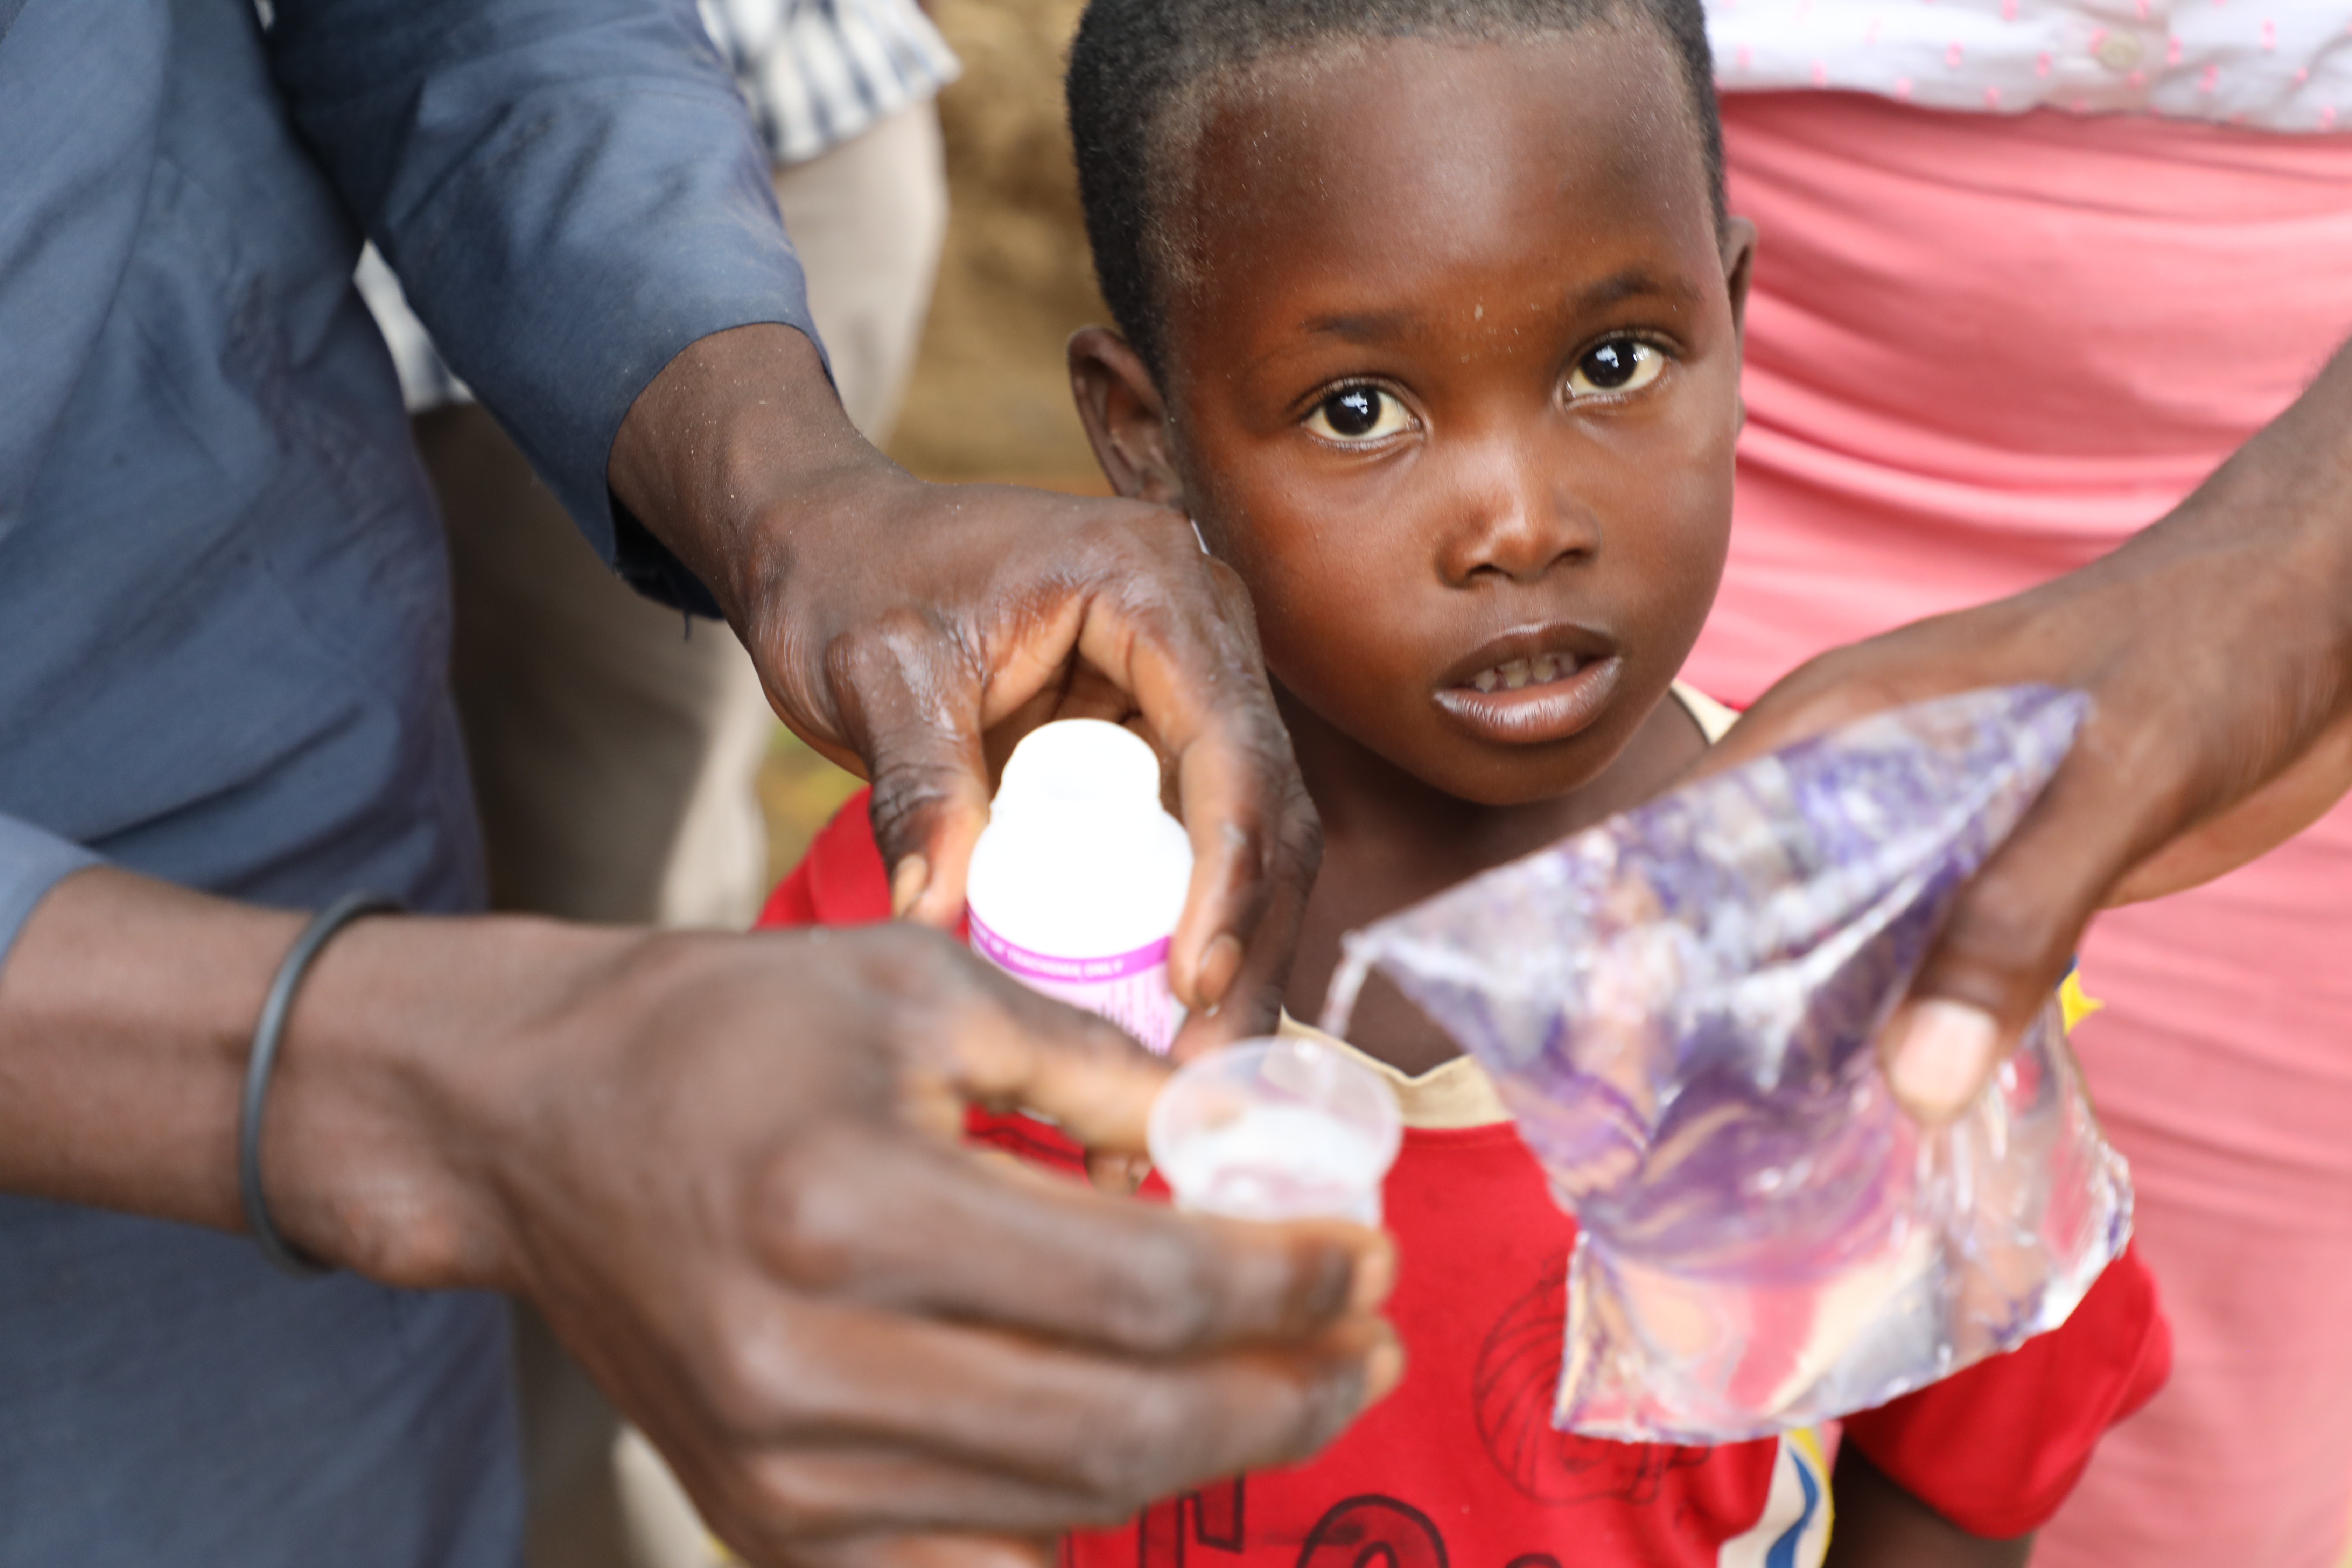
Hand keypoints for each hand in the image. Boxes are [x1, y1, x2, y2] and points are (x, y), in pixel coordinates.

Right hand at [0, 873, 1397, 1567]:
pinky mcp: (765, 1525)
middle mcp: (809, 1363)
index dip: (1286, 1280)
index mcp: (850, 1206)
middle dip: (1286, 1390)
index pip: (1141, 1289)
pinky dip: (1086, 1517)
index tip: (1369, 1250)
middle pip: (1123, 1426)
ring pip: (1065, 1509)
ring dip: (1209, 1453)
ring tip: (1301, 1384)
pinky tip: (1158, 1447)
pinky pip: (973, 1565)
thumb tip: (1241, 1141)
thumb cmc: (725, 1033)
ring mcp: (781, 1474)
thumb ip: (1091, 1069)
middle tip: (1374, 1342)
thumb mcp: (916, 987)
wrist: (532, 1130)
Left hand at [611, 325, 1319, 1050]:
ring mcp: (1189, 686)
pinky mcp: (1159, 740)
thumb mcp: (876, 675)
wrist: (828, 548)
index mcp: (1151, 584)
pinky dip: (1192, 927)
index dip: (1230, 871)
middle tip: (1204, 1068)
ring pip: (1253, 836)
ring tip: (1192, 1069)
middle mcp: (1200, 629)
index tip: (1194, 980)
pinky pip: (1200, 843)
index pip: (1229, 743)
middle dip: (1247, 941)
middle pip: (1266, 803)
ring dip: (1235, 952)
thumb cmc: (849, 581)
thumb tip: (936, 913)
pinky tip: (1169, 1019)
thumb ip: (916, 784)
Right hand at [1696, 343, 2351, 1124]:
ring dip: (1799, 1037)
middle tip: (1666, 1138)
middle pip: (1739, 907)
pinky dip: (1893, 1034)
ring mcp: (1922, 834)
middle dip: (1704, 1011)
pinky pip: (1914, 969)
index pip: (1686, 837)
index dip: (1634, 938)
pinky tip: (1877, 1113)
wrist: (2319, 625)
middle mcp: (1854, 781)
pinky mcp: (1990, 883)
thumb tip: (1909, 1083)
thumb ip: (2012, 922)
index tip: (1603, 1051)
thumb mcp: (2108, 781)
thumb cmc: (2205, 655)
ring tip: (1753, 1154)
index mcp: (1833, 725)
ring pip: (1825, 949)